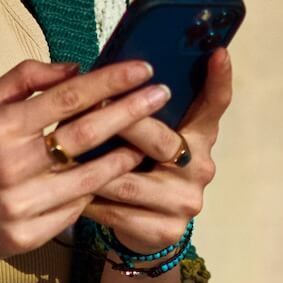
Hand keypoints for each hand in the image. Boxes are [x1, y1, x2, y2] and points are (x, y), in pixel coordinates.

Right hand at [0, 58, 164, 262]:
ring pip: (88, 178)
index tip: (140, 70)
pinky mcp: (25, 235)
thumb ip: (25, 79)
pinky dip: (96, 192)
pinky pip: (74, 211)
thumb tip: (74, 67)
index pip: (67, 97)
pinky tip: (114, 178)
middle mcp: (9, 165)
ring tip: (149, 140)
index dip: (109, 81)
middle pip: (85, 134)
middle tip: (159, 95)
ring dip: (124, 157)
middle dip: (130, 111)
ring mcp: (19, 204)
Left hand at [84, 47, 231, 251]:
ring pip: (129, 180)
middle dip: (123, 124)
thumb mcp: (149, 135)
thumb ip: (141, 108)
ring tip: (63, 151)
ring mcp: (185, 200)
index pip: (216, 105)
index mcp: (200, 136)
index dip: (219, 79)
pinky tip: (67, 189)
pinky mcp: (165, 229)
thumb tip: (109, 71)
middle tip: (92, 106)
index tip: (217, 53)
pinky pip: (117, 211)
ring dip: (93, 166)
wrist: (145, 228)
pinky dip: (88, 198)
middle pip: (161, 141)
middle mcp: (199, 167)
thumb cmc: (141, 165)